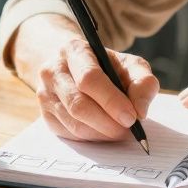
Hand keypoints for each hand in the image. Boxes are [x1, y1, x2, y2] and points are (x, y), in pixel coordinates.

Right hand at [11, 14, 159, 141]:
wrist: (75, 67)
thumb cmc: (106, 67)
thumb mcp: (129, 65)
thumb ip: (142, 82)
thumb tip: (140, 111)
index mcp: (74, 50)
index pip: (89, 78)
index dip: (111, 101)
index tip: (132, 117)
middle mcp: (53, 70)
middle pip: (79, 104)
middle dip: (108, 122)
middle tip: (128, 130)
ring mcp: (45, 94)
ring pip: (74, 123)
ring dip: (102, 133)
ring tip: (120, 130)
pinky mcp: (46, 115)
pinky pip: (70, 134)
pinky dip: (92, 137)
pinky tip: (104, 130)